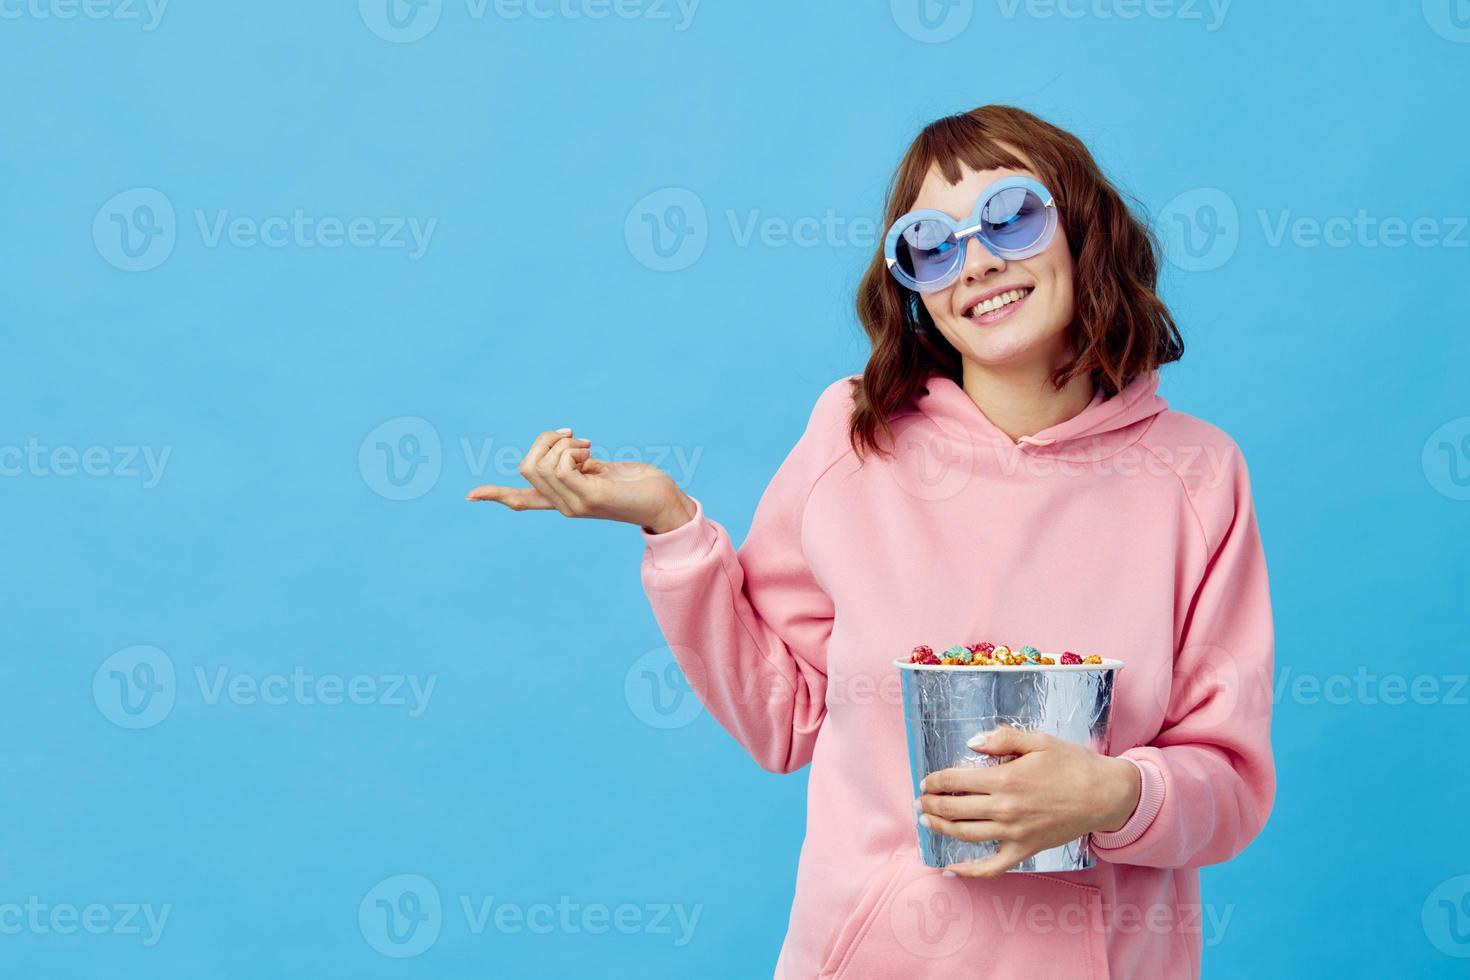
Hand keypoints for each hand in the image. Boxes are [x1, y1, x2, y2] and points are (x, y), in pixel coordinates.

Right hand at [466, 427, 695, 533]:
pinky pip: (560, 466)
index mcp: (564, 499)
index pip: (523, 500)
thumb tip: (562, 445)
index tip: (469, 496)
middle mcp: (564, 506)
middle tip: (578, 439)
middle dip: (546, 440)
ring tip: (589, 448)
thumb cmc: (639, 483)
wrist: (666, 502)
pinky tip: (591, 454)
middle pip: (527, 465)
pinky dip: (570, 450)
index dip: (496, 495)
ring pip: (540, 464)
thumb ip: (578, 462)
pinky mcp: (588, 498)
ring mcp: (573, 505)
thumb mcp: (602, 468)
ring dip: (563, 443)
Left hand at [914, 725, 1140, 877]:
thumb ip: (1002, 739)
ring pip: (965, 835)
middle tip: (920, 802)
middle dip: (931, 806)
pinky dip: (970, 871)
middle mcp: (1004, 809)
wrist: (1106, 795)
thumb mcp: (1039, 740)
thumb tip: (970, 743)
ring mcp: (1014, 833)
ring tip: (928, 823)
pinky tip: (951, 869)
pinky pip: (992, 867)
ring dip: (941, 829)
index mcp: (1004, 779)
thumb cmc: (1073, 764)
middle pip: (954, 810)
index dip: (934, 781)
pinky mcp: (1025, 850)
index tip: (926, 781)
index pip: (954, 781)